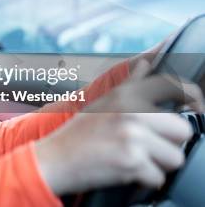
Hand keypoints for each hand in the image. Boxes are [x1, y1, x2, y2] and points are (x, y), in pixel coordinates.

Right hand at [34, 60, 202, 195]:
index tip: (197, 109)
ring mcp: (133, 135)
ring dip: (158, 164)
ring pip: (175, 157)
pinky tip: (124, 171)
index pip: (175, 85)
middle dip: (168, 144)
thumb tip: (146, 63)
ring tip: (132, 159)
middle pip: (183, 131)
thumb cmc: (78, 134)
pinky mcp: (131, 160)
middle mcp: (132, 110)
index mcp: (126, 94)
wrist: (53, 159)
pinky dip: (144, 180)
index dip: (194, 98)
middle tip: (145, 147)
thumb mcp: (103, 102)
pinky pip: (158, 177)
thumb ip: (130, 84)